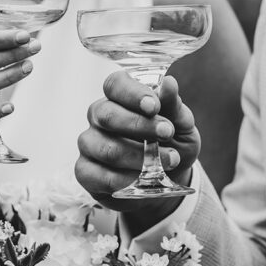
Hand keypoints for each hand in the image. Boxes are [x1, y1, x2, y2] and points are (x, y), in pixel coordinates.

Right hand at [76, 71, 199, 217]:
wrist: (166, 182)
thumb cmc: (171, 144)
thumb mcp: (181, 125)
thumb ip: (174, 106)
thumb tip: (169, 83)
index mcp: (120, 97)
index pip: (116, 84)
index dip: (133, 93)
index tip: (154, 106)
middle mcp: (99, 116)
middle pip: (108, 115)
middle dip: (140, 125)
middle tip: (168, 133)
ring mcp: (89, 144)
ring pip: (107, 148)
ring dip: (140, 157)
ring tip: (168, 161)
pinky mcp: (85, 171)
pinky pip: (101, 176)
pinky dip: (127, 180)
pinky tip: (146, 180)